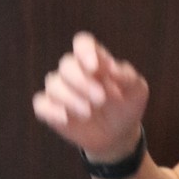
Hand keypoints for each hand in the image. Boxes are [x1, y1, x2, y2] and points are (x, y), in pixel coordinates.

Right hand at [32, 32, 148, 159]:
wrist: (119, 134)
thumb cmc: (127, 106)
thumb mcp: (137, 91)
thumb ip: (127, 76)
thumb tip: (111, 67)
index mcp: (95, 60)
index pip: (83, 44)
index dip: (85, 51)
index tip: (95, 67)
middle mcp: (75, 71)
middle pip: (67, 65)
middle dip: (82, 82)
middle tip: (101, 99)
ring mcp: (61, 90)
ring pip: (53, 84)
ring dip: (70, 98)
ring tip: (89, 112)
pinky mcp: (52, 109)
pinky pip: (41, 105)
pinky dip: (52, 110)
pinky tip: (66, 118)